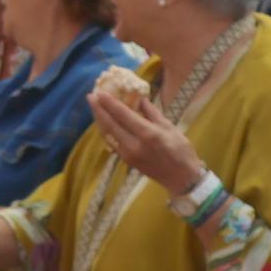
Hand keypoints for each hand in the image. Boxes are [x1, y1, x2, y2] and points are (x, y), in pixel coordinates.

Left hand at [84, 73, 201, 194]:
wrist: (180, 177)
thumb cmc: (180, 150)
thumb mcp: (169, 127)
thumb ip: (152, 113)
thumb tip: (140, 98)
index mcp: (147, 134)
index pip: (123, 115)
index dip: (110, 103)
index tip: (100, 92)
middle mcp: (133, 144)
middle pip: (110, 124)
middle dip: (99, 109)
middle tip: (90, 96)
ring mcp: (127, 154)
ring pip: (108, 134)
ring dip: (99, 119)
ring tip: (94, 106)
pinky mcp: (125, 160)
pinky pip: (111, 142)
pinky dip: (106, 130)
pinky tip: (103, 122)